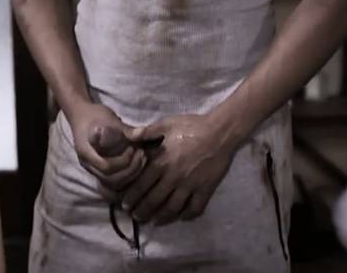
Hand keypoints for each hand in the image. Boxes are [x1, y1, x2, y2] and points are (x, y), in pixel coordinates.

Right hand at [65, 102, 145, 200]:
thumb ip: (125, 129)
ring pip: (113, 184)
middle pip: (110, 180)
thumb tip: (142, 133)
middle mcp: (88, 165)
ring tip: (141, 159)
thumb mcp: (109, 118)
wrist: (82, 116)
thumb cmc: (95, 116)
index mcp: (87, 152)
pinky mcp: (100, 171)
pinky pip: (114, 182)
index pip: (106, 167)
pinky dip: (127, 176)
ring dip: (130, 174)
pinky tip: (136, 164)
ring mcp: (93, 169)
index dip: (123, 161)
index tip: (132, 147)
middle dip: (130, 170)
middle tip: (141, 154)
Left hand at [121, 114, 236, 224]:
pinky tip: (181, 217)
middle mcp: (174, 177)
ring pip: (173, 208)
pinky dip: (187, 215)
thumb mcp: (166, 124)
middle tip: (136, 217)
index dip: (132, 196)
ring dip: (161, 217)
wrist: (220, 132)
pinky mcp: (206, 189)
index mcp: (162, 162)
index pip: (142, 184)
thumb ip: (147, 131)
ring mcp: (191, 185)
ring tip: (153, 222)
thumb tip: (128, 135)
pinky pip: (195, 208)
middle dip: (143, 211)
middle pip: (155, 200)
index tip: (125, 204)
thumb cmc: (191, 126)